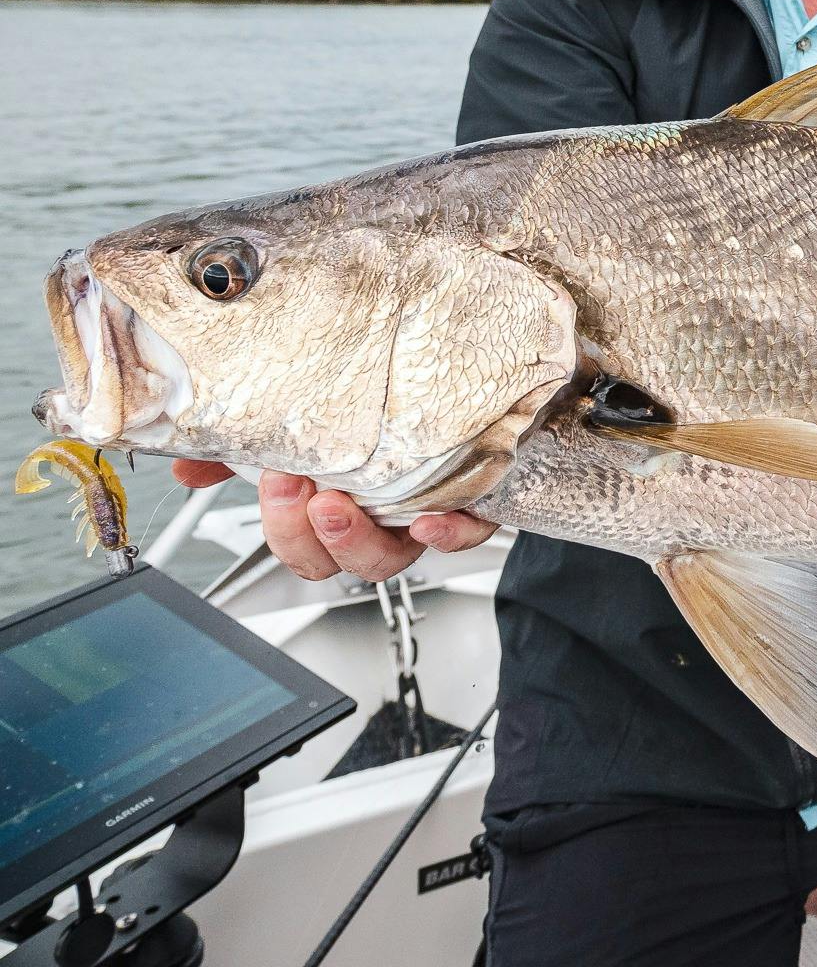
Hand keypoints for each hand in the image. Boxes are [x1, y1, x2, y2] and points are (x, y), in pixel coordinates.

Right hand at [171, 459, 497, 581]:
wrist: (477, 405)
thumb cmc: (388, 428)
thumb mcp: (313, 434)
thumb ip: (252, 448)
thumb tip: (186, 459)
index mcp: (337, 513)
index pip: (298, 549)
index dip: (283, 529)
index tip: (273, 481)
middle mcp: (378, 524)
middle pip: (333, 563)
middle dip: (304, 534)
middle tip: (296, 489)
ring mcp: (423, 519)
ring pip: (386, 559)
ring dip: (355, 538)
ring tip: (338, 504)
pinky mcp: (475, 508)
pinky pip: (465, 535)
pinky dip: (446, 535)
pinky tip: (427, 521)